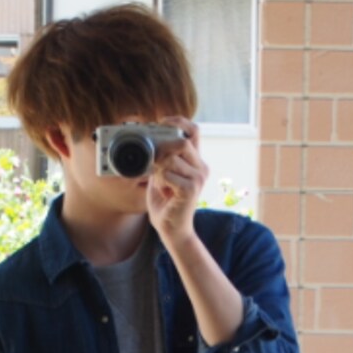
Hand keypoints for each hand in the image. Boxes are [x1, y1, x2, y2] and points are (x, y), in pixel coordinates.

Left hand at [147, 118, 208, 248]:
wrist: (172, 229)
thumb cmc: (165, 203)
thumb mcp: (161, 174)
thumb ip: (161, 157)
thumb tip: (150, 138)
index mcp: (196, 161)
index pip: (193, 131)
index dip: (178, 122)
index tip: (161, 122)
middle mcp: (201, 167)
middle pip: (182, 141)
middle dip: (162, 148)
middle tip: (153, 162)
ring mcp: (198, 178)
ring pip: (172, 158)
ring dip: (159, 169)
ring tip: (161, 184)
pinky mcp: (191, 189)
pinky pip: (168, 173)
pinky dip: (160, 181)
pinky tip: (164, 191)